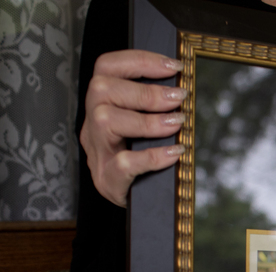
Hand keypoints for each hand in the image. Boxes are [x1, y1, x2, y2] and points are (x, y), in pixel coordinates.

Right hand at [80, 49, 186, 206]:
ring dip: (148, 120)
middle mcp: (92, 126)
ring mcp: (97, 154)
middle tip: (179, 98)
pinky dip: (153, 156)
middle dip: (146, 91)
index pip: (106, 68)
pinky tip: (175, 153)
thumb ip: (154, 107)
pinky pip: (125, 163)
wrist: (137, 207)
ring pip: (105, 121)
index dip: (139, 60)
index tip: (173, 66)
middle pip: (102, 90)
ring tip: (177, 123)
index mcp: (100, 107)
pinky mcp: (108, 181)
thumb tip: (183, 88)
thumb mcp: (145, 129)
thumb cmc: (144, 163)